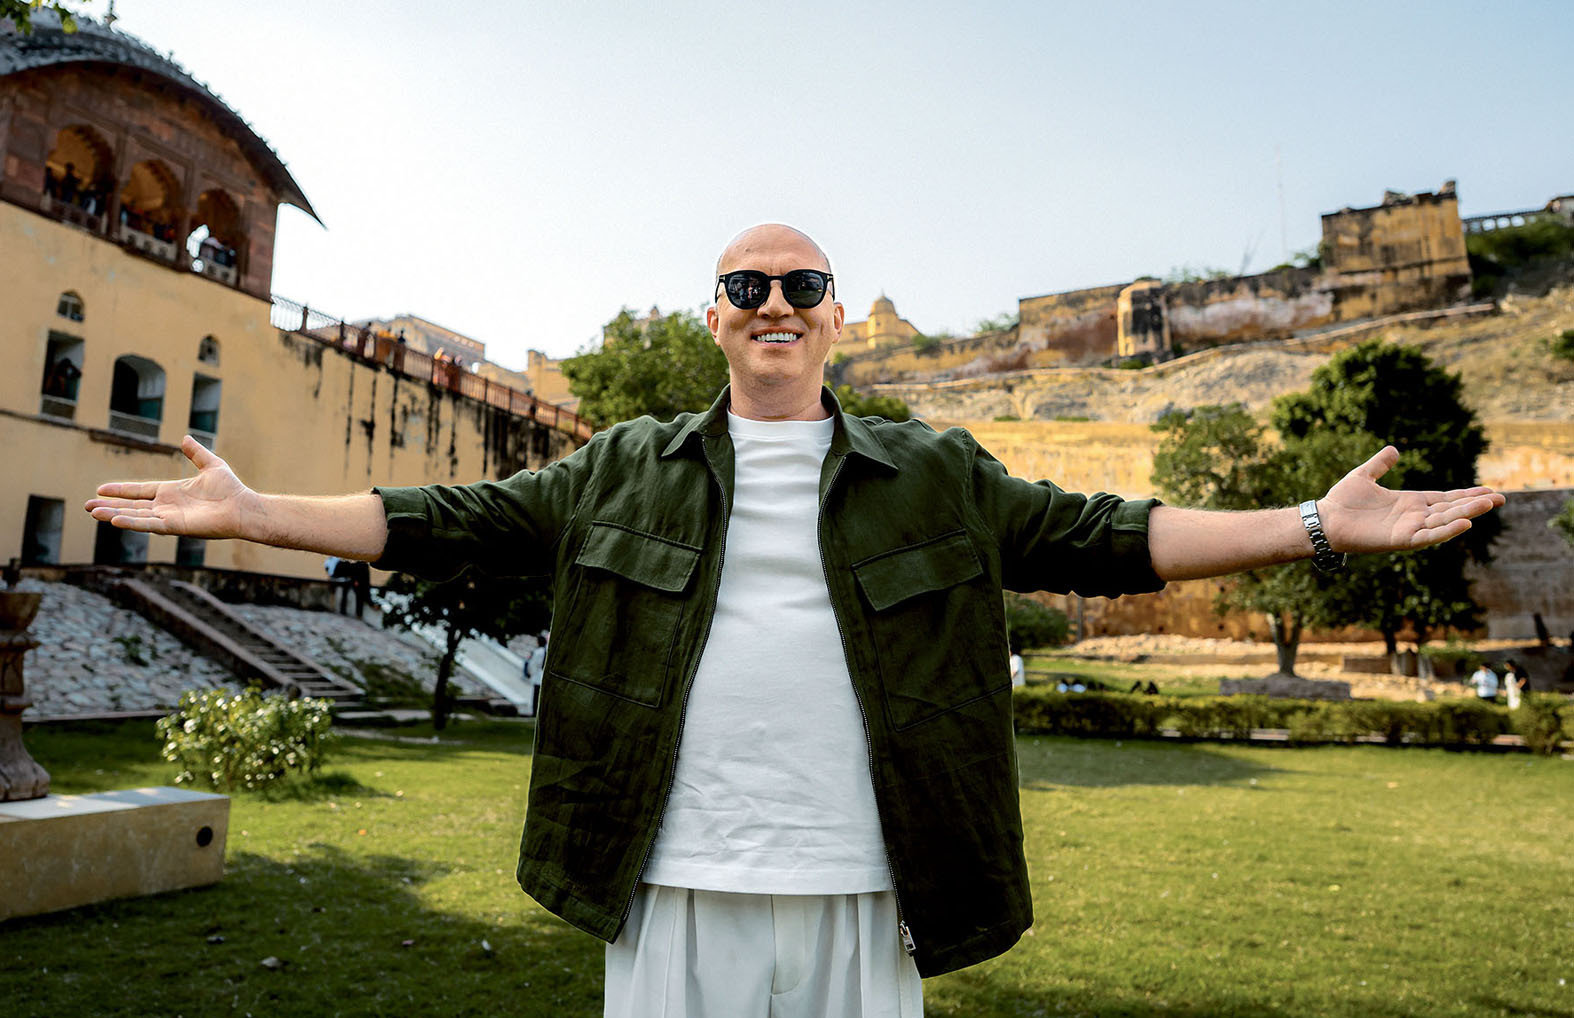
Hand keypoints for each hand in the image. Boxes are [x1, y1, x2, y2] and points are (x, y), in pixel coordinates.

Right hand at [84, 436, 257, 538]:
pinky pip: (149, 525)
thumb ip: (196, 453)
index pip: (139, 491)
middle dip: (109, 506)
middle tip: (87, 506)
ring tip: (93, 512)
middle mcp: (167, 506)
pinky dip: (132, 522)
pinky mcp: (175, 526)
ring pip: (136, 516)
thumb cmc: (231, 489)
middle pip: (132, 506)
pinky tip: (115, 520)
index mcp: (172, 492)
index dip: (120, 490)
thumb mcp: (211, 465)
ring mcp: (169, 517)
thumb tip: (185, 438)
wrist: (243, 506)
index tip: (100, 489)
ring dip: (114, 514)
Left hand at [1319, 446, 1504, 553]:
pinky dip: (1447, 531)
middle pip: (1451, 509)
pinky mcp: (1401, 540)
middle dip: (1476, 503)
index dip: (1467, 494)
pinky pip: (1429, 536)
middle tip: (1501, 498)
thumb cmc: (1341, 500)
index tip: (1490, 490)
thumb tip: (1393, 450)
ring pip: (1445, 521)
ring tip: (1490, 504)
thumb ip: (1380, 464)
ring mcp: (1409, 528)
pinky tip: (1465, 523)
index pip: (1445, 498)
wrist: (1324, 519)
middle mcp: (1414, 516)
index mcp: (1409, 502)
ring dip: (1468, 513)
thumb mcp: (1364, 475)